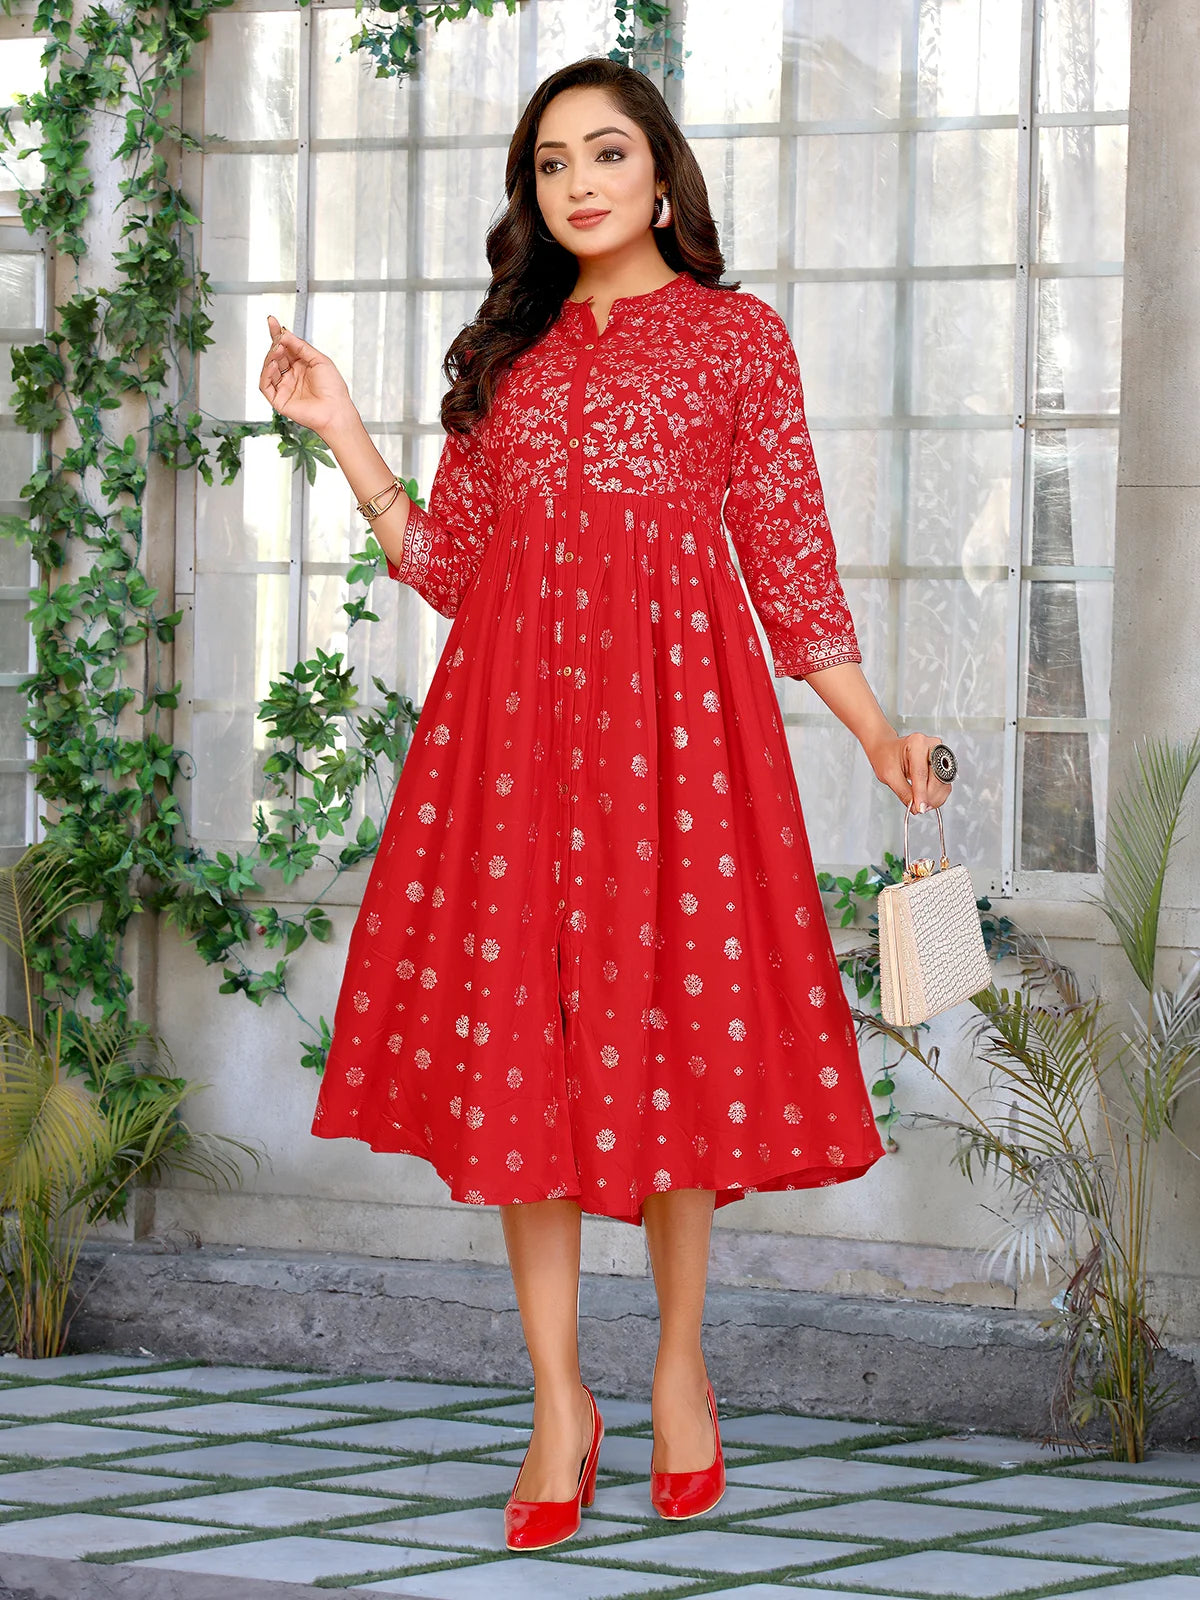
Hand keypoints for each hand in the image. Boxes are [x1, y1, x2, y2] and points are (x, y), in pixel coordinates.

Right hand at [259, 313, 355, 438]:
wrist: (336, 411)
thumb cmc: (334, 389)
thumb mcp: (319, 360)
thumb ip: (301, 346)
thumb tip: (285, 334)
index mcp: (302, 365)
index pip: (285, 347)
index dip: (277, 334)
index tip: (272, 321)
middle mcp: (292, 376)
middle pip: (275, 356)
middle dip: (275, 345)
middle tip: (278, 339)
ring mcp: (284, 387)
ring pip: (268, 369)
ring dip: (270, 357)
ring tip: (277, 350)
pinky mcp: (279, 400)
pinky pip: (265, 385)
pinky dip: (266, 374)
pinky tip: (272, 365)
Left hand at [867, 731, 953, 812]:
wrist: (887, 750)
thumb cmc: (886, 757)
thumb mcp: (889, 775)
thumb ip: (904, 792)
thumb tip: (917, 808)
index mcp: (917, 743)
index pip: (921, 772)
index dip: (921, 793)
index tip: (920, 808)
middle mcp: (932, 745)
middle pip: (937, 777)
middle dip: (929, 796)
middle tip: (919, 809)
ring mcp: (940, 754)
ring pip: (944, 782)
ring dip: (935, 797)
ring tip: (922, 805)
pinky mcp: (943, 763)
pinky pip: (945, 783)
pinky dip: (937, 795)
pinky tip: (927, 800)